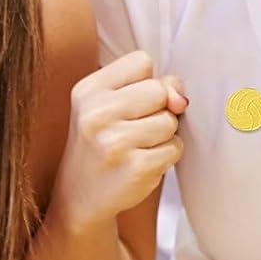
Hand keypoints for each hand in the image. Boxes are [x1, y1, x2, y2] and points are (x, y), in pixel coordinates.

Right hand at [50, 50, 186, 233]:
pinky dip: (166, 156)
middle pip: (159, 91)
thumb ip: (152, 87)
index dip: (147, 82)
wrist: (79, 197)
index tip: (130, 103)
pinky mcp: (135, 169)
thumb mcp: (112, 105)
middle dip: (158, 109)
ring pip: (170, 121)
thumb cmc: (103, 143)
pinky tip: (141, 163)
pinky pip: (175, 148)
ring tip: (136, 147)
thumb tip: (180, 99)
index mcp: (88, 90)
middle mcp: (96, 114)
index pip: (142, 62)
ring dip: (164, 135)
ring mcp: (114, 143)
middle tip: (134, 129)